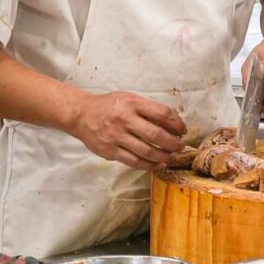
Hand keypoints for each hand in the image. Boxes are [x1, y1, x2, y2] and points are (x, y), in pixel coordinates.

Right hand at [71, 92, 186, 170]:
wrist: (81, 114)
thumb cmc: (110, 106)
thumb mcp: (130, 99)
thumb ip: (149, 109)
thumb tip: (173, 122)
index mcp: (132, 104)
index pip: (161, 113)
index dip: (176, 123)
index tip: (182, 130)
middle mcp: (124, 120)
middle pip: (155, 134)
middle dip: (173, 143)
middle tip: (180, 146)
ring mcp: (116, 137)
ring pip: (146, 151)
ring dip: (163, 156)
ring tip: (171, 157)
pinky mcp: (110, 151)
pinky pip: (133, 161)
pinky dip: (148, 164)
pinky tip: (156, 164)